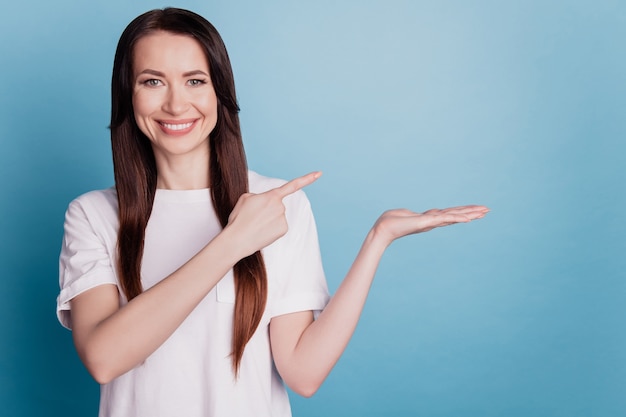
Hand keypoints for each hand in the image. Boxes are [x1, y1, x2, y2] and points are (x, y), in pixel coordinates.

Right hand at [225, 171, 321, 257]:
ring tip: (256, 225)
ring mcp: (283, 218)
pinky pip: (279, 226)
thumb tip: (267, 202)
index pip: (292, 185)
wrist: (237, 239)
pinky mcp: (284, 229)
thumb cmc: (239, 219)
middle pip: (277, 205)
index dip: (307, 178)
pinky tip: (262, 231)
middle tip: (254, 217)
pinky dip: (271, 228)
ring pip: (277, 216)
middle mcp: (281, 206)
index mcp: (271, 196)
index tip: (319, 173)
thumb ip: (259, 196)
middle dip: (267, 210)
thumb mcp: (245, 199)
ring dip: (268, 220)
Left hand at [372, 205, 489, 247]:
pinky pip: (445, 219)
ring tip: (484, 212)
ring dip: (470, 214)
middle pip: (456, 215)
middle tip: (487, 210)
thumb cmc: (390, 222)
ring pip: (455, 217)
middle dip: (472, 213)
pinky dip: (457, 218)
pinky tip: (468, 218)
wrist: (383, 228)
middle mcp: (433, 221)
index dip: (463, 212)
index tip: (475, 210)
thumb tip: (411, 215)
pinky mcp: (427, 222)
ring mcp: (431, 222)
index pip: (449, 214)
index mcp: (429, 218)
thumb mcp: (405, 215)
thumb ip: (411, 215)